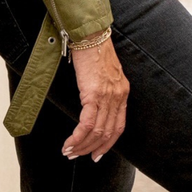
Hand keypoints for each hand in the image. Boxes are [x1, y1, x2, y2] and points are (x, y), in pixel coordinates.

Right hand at [62, 36, 128, 161]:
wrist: (90, 36)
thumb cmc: (94, 51)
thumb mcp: (104, 74)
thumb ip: (103, 90)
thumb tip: (92, 105)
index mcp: (122, 93)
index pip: (118, 126)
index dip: (108, 143)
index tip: (97, 154)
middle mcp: (118, 97)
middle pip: (107, 133)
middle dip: (91, 148)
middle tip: (77, 156)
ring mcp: (107, 96)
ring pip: (97, 131)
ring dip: (82, 145)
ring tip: (69, 152)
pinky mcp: (93, 94)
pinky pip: (87, 123)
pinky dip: (78, 136)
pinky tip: (69, 142)